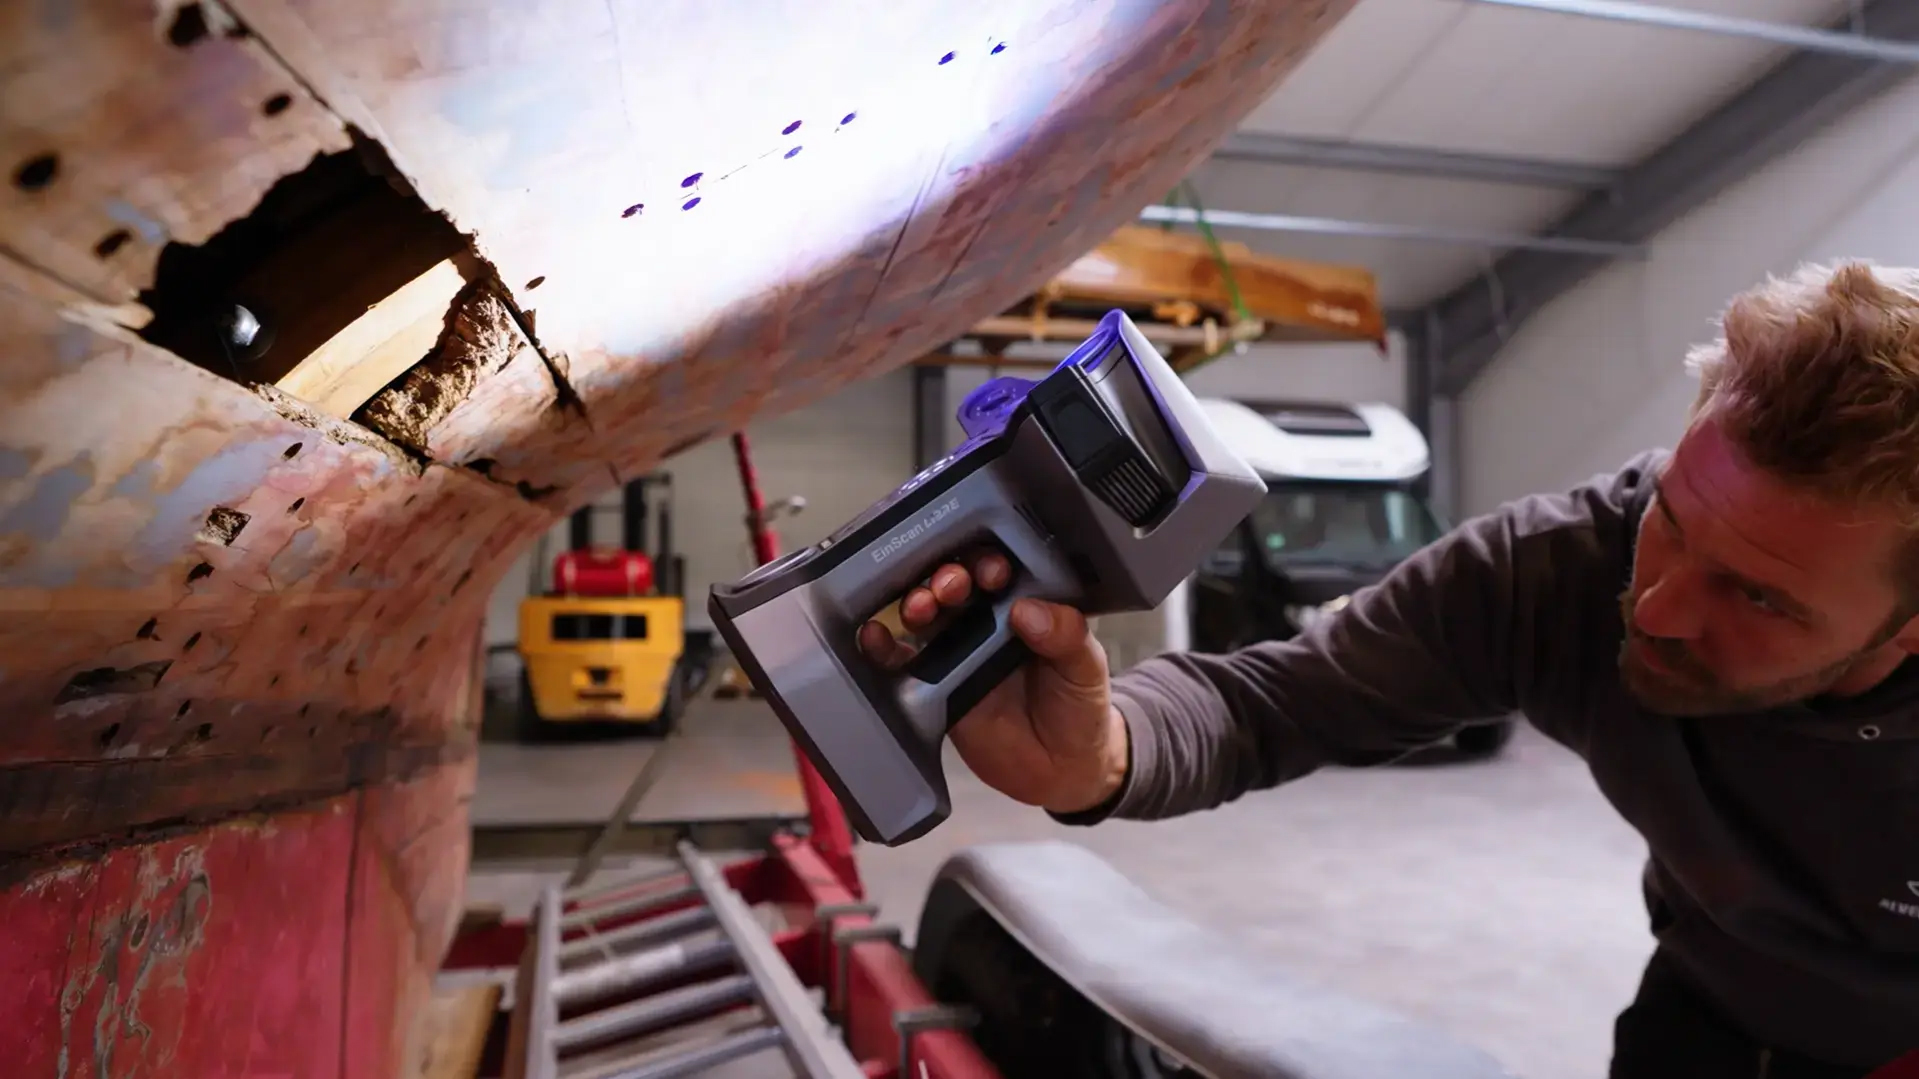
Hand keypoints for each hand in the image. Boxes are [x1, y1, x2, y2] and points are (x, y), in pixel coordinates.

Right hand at [857, 550, 1129, 814]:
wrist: (1062, 771)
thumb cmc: (1079, 707)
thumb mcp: (1087, 666)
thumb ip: (1066, 635)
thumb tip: (1027, 610)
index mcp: (1024, 605)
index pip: (999, 569)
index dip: (989, 562)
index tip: (991, 572)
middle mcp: (985, 621)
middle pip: (955, 585)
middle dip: (947, 576)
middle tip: (951, 585)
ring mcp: (956, 652)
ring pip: (927, 616)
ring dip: (916, 603)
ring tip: (919, 608)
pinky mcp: (933, 687)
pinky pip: (903, 663)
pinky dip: (883, 649)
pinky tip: (875, 637)